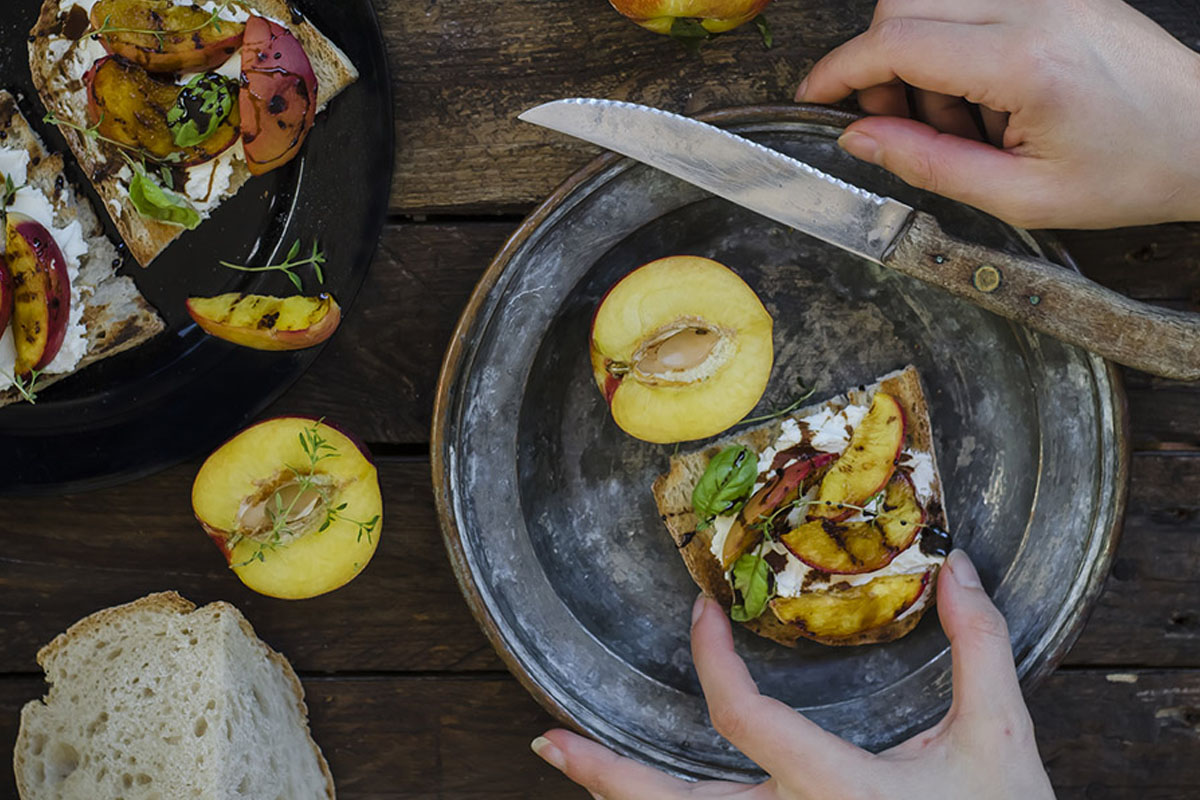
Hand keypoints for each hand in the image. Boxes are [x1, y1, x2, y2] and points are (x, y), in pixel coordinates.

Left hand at [530, 550, 1055, 799]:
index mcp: (836, 789)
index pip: (741, 717)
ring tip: (563, 763)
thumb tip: (956, 564)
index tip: (702, 611)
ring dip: (618, 797)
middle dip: (604, 773)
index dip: (709, 659)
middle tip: (546, 741)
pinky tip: (636, 795)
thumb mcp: (999, 740)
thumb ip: (979, 647)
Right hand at [795, 0, 1199, 228]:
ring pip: (932, 2)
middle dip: (878, 67)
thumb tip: (860, 139)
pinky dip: (955, 50)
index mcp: (1025, 61)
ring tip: (964, 125)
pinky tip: (986, 100)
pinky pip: (972, 5)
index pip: (897, 41)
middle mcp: (1035, 6)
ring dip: (920, 61)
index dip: (839, 70)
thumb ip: (928, 165)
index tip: (815, 98)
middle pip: (904, 5)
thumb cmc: (1133, 170)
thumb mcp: (1021, 196)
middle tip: (900, 126)